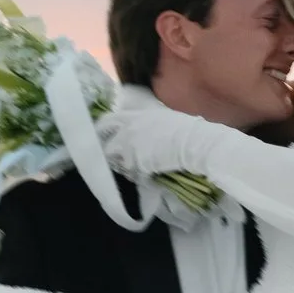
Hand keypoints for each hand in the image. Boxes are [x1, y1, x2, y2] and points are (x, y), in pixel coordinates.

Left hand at [97, 86, 219, 176]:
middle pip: (108, 147)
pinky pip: (133, 174)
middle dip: (112, 156)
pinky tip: (147, 174)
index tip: (101, 137)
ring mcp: (132, 149)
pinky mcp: (139, 164)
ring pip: (119, 164)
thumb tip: (138, 128)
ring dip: (126, 168)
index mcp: (133, 117)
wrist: (192, 141)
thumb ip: (143, 121)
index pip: (107, 121)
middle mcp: (128, 132)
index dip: (101, 130)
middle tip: (118, 161)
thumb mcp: (159, 116)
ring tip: (137, 169)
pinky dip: (138, 176)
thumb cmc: (183, 127)